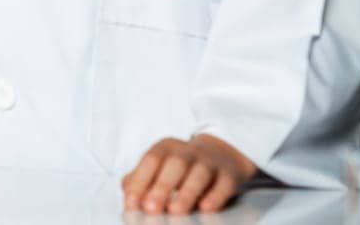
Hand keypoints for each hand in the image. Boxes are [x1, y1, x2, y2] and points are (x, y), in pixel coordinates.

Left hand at [121, 134, 256, 213]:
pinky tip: (205, 209)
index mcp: (166, 148)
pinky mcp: (230, 175)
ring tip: (175, 211)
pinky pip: (224, 184)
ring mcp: (211, 162)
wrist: (221, 156)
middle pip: (175, 164)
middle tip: (151, 209)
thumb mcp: (159, 168)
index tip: (131, 203)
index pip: (151, 160)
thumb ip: (140, 181)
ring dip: (186, 193)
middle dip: (162, 187)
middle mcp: (188, 151)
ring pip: (199, 173)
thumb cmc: (180, 168)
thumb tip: (129, 198)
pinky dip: (215, 196)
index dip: (140, 181)